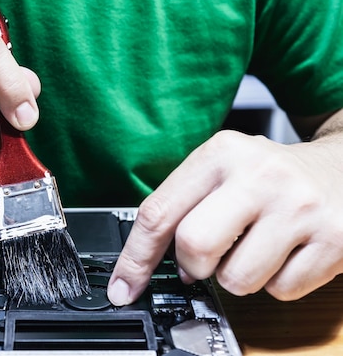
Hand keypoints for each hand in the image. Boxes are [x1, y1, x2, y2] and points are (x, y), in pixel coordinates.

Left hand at [107, 130, 342, 304]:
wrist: (341, 168)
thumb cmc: (270, 174)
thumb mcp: (222, 169)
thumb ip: (184, 206)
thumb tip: (148, 263)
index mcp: (221, 154)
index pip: (159, 212)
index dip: (135, 258)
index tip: (123, 286)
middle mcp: (259, 176)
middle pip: (194, 247)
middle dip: (193, 267)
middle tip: (207, 259)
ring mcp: (298, 208)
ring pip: (237, 279)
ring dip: (237, 276)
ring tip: (253, 248)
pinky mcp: (333, 240)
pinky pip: (280, 291)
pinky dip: (275, 282)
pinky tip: (285, 253)